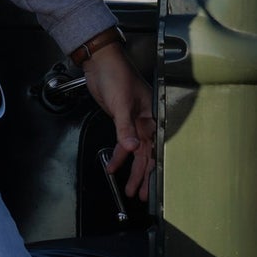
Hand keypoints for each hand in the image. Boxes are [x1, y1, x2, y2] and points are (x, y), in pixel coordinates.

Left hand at [82, 42, 155, 202]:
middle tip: (140, 194)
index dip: (154, 167)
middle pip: (147, 154)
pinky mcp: (122, 120)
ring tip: (130, 188)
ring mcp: (134, 121)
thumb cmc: (117, 75)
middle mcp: (147, 120)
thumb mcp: (121, 103)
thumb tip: (131, 148)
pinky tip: (113, 165)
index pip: (156, 146)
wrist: (100, 62)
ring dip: (131, 169)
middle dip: (143, 175)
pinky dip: (118, 155)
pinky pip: (123, 142)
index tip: (153, 185)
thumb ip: (125, 129)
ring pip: (135, 151)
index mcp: (153, 115)